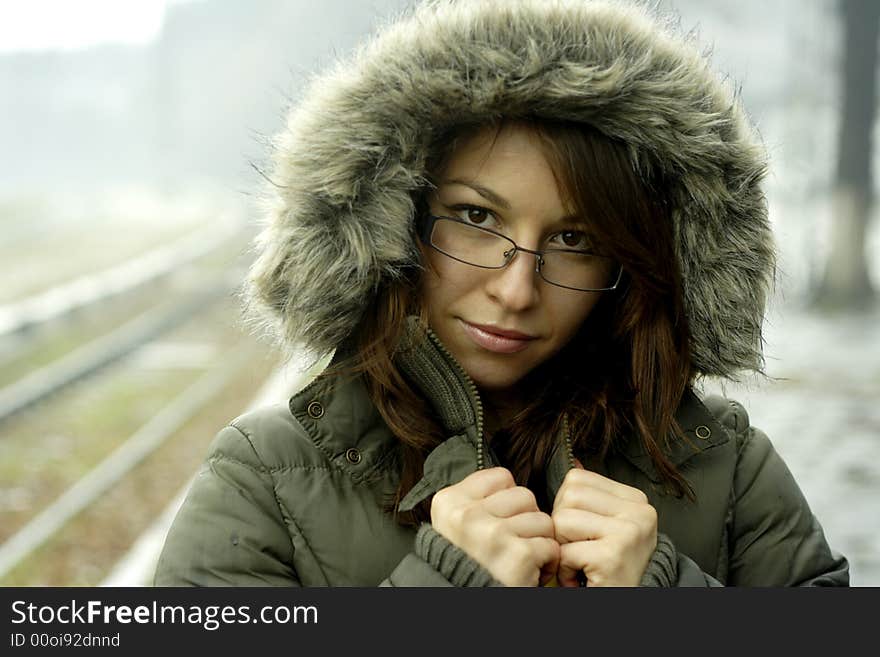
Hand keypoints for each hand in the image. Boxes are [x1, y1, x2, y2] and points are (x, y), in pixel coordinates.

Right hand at [431, 467, 559, 585]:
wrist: (464, 605)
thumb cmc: (467, 567)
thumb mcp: (455, 526)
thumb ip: (476, 500)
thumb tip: (510, 482)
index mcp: (449, 502)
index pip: (501, 477)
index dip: (509, 501)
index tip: (500, 523)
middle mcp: (467, 516)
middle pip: (525, 496)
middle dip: (527, 520)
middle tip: (513, 545)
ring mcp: (492, 534)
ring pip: (542, 519)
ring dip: (539, 541)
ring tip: (522, 559)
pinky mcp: (518, 555)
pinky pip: (550, 545)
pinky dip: (547, 563)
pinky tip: (529, 573)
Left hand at [552, 460, 656, 586]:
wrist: (633, 602)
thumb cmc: (612, 567)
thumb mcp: (607, 525)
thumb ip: (592, 495)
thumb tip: (574, 460)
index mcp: (636, 499)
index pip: (577, 479)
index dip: (567, 507)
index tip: (584, 532)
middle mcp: (639, 512)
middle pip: (569, 496)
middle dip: (562, 526)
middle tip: (580, 549)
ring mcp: (628, 532)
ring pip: (562, 520)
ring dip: (562, 547)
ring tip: (581, 562)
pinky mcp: (613, 555)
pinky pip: (564, 551)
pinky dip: (564, 570)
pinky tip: (582, 577)